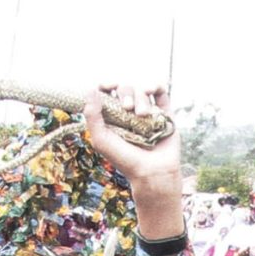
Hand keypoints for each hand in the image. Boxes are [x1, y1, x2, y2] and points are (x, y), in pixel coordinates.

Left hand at [81, 85, 181, 232]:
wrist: (151, 171)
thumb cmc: (124, 159)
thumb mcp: (101, 140)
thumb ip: (92, 116)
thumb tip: (90, 90)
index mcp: (112, 117)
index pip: (107, 93)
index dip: (106, 85)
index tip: (108, 86)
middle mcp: (129, 112)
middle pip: (125, 89)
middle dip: (125, 95)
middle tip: (127, 108)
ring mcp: (147, 112)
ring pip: (141, 90)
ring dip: (140, 98)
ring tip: (142, 115)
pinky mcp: (164, 113)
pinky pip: (160, 91)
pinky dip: (154, 85)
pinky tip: (150, 90)